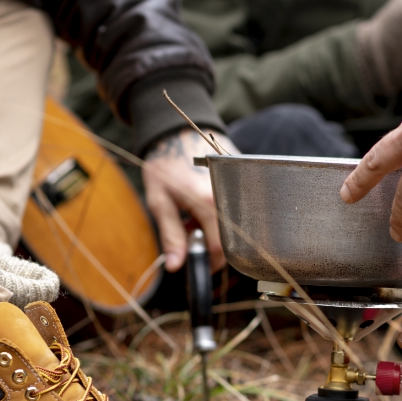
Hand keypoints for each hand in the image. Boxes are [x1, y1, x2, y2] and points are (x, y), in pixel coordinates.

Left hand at [143, 129, 237, 271]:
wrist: (175, 134)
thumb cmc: (165, 166)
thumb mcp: (160, 203)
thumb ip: (171, 236)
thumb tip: (175, 266)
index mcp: (209, 202)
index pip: (221, 247)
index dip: (212, 262)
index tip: (200, 264)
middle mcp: (230, 195)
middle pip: (231, 238)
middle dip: (212, 244)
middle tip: (191, 233)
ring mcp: (239, 187)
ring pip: (235, 224)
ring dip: (215, 229)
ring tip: (194, 217)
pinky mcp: (242, 181)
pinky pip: (237, 208)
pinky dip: (221, 214)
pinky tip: (203, 205)